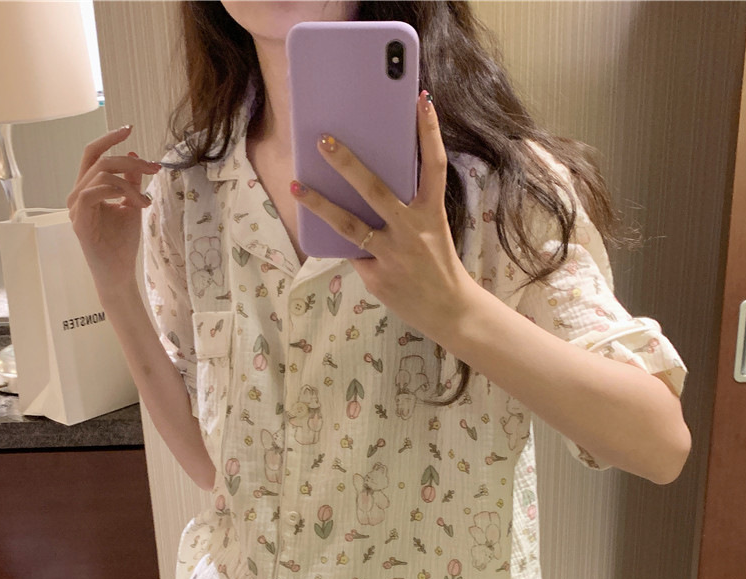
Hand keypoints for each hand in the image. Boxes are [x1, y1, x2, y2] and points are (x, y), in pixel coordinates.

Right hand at [67, 125, 160, 296]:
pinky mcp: (79, 219)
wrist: (119, 272)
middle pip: (99, 159)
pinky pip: (93, 191)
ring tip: (146, 203)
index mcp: (87, 188)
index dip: (109, 138)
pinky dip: (117, 192)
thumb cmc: (122, 243)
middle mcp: (77, 194)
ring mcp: (75, 206)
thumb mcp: (132, 205)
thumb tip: (134, 154)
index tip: (129, 128)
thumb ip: (131, 181)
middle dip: (130, 160)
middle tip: (154, 168)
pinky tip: (134, 205)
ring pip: (101, 174)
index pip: (93, 154)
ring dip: (130, 184)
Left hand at [289, 90, 477, 347]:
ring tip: (297, 186)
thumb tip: (362, 186)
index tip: (422, 101)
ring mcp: (392, 255)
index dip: (429, 132)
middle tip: (323, 140)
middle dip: (347, 163)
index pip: (433, 166)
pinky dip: (336, 241)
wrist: (448, 310)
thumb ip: (405, 208)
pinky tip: (317, 226)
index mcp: (431, 213)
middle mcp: (412, 231)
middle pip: (375, 190)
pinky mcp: (376, 276)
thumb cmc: (436, 263)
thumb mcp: (431, 229)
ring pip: (349, 225)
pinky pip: (350, 252)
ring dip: (320, 204)